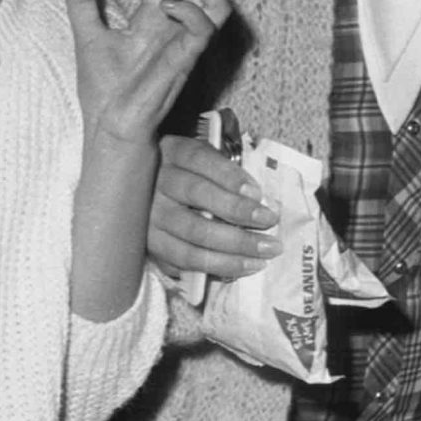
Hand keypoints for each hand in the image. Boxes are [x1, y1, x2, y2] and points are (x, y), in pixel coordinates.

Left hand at [68, 0, 230, 145]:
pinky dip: (191, 10)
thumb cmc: (102, 89)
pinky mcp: (186, 57)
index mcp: (152, 21)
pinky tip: (165, 8)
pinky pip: (206, 28)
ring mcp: (183, 42)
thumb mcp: (85, 34)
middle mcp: (173, 28)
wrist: (107, 124)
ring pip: (220, 4)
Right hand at [147, 134, 281, 278]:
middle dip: (239, 211)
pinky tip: (244, 267)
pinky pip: (183, 260)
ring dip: (234, 247)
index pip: (200, 159)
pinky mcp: (149, 245)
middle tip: (271, 222)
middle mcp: (156, 182)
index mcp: (174, 153)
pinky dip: (216, 266)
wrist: (152, 198)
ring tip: (265, 254)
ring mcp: (149, 216)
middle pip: (198, 195)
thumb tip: (257, 199)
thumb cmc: (194, 176)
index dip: (229, 176)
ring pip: (193, 234)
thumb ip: (229, 174)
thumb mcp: (207, 162)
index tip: (258, 194)